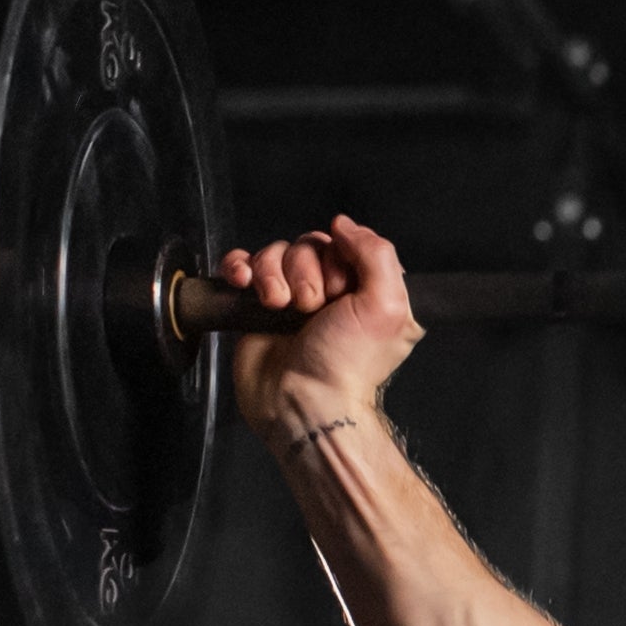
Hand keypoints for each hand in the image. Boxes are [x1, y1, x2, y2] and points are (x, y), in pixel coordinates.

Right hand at [221, 214, 423, 446]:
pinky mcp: (256, 308)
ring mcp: (290, 299)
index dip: (337, 259)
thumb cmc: (346, 365)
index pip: (345, 243)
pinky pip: (243, 265)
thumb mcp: (386, 306)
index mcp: (365, 290)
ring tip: (279, 307)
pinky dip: (239, 268)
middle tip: (311, 308)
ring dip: (272, 275)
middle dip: (304, 271)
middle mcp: (329, 293)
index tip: (340, 291)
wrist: (302, 401)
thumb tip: (345, 225)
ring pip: (273, 253)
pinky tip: (244, 284)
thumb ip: (377, 254)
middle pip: (307, 245)